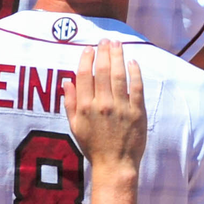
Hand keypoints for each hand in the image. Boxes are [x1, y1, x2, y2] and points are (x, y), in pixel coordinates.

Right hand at [63, 41, 145, 174]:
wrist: (115, 164)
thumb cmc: (93, 146)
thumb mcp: (75, 127)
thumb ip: (70, 104)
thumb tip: (67, 82)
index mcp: (84, 108)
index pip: (84, 76)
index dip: (86, 59)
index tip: (89, 48)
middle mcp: (102, 105)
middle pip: (103, 71)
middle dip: (104, 52)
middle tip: (105, 40)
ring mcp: (120, 107)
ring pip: (119, 75)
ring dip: (118, 57)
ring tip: (118, 44)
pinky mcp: (137, 111)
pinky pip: (136, 87)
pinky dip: (135, 73)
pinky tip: (133, 62)